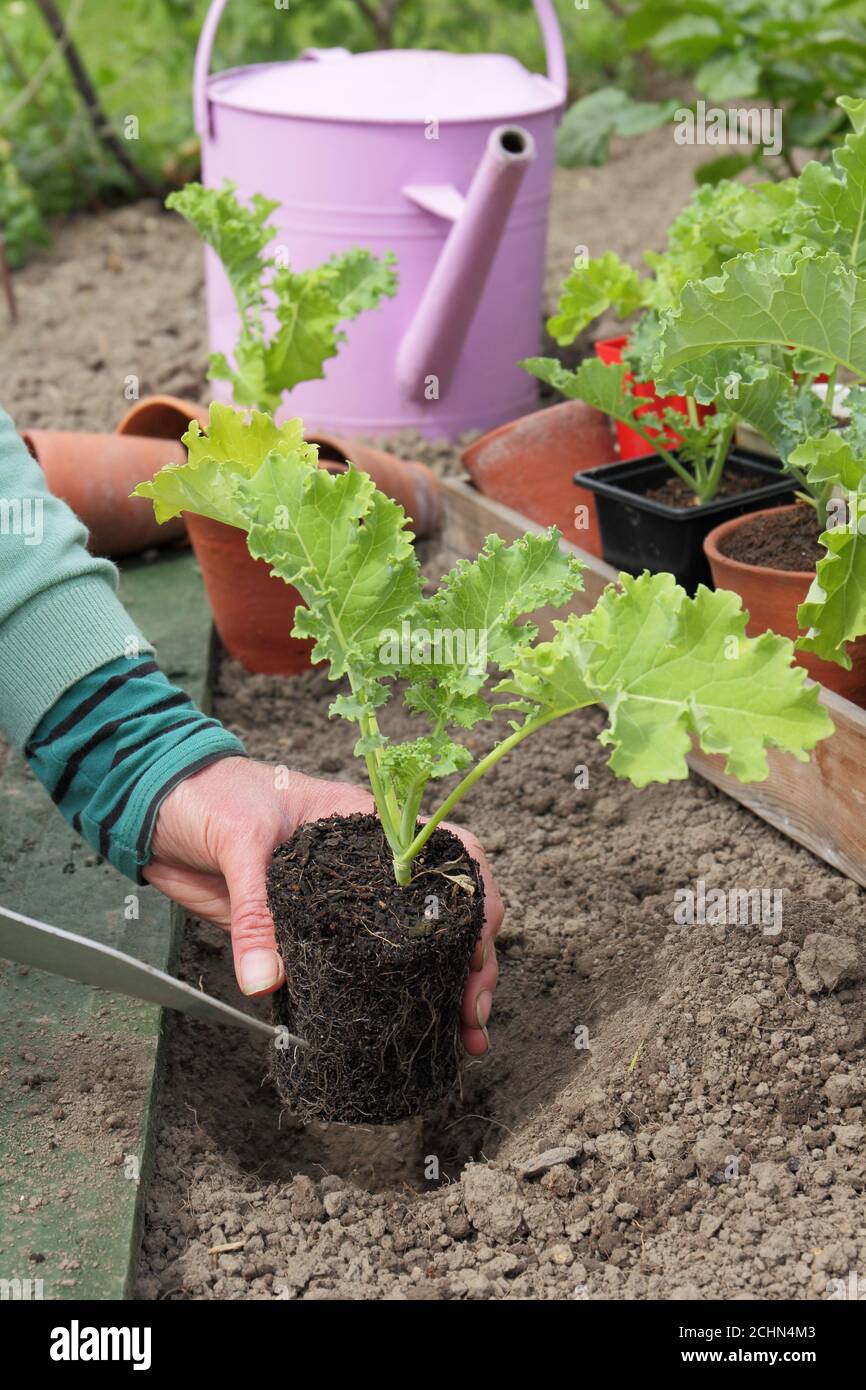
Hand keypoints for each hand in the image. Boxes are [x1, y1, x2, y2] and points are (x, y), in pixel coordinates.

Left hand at [145, 757, 502, 1053]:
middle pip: (444, 914)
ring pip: (413, 950)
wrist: (160, 810)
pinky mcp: (312, 938)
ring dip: (442, 991)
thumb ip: (258, 911)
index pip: (451, 854)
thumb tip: (266, 980)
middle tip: (472, 1015)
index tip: (481, 947)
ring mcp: (346, 907)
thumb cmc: (212, 796)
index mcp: (371, 826)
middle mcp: (372, 869)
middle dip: (472, 964)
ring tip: (461, 1039)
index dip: (478, 899)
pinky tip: (408, 1035)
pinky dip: (388, 1004)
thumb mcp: (242, 841)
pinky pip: (361, 973)